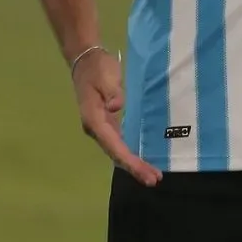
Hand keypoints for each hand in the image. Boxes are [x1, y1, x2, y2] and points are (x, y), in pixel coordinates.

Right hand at [71, 48, 159, 185]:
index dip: (129, 160)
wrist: (87, 61)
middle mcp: (96, 128)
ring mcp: (101, 127)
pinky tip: (141, 161)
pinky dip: (130, 154)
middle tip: (154, 180)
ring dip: (133, 164)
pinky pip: (119, 144)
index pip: (114, 145)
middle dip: (134, 167)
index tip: (144, 172)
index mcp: (94, 119)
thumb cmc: (98, 68)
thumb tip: (116, 107)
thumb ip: (113, 92)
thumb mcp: (106, 76)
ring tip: (152, 176)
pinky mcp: (107, 124)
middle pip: (116, 153)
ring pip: (118, 151)